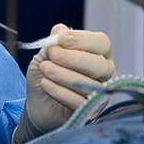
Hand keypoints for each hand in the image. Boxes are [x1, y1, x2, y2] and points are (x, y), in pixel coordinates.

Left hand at [12, 24, 115, 143]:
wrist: (38, 103)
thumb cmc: (47, 74)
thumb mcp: (47, 54)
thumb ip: (55, 42)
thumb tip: (60, 30)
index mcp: (100, 54)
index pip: (102, 43)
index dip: (82, 39)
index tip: (60, 39)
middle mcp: (105, 73)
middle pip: (99, 65)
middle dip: (73, 58)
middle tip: (52, 54)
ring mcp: (100, 94)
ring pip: (89, 85)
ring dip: (63, 74)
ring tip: (45, 68)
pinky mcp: (90, 113)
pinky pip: (79, 103)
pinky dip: (60, 92)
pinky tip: (45, 84)